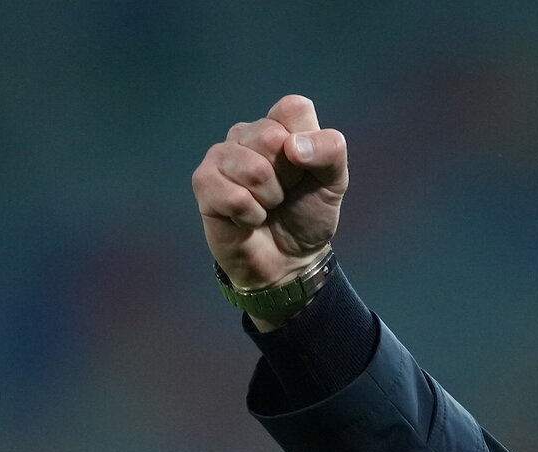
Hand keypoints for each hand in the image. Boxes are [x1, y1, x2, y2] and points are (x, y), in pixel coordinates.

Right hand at [192, 94, 347, 290]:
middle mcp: (247, 133)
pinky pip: (233, 195)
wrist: (289, 258)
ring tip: (267, 205)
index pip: (293, 108)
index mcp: (281, 125)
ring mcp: (221, 155)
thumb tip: (292, 146)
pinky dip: (250, 215)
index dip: (308, 145)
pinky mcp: (204, 182)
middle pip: (271, 137)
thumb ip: (330, 153)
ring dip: (269, 199)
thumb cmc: (308, 214)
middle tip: (285, 191)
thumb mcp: (334, 183)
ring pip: (252, 169)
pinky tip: (248, 218)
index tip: (306, 169)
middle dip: (288, 176)